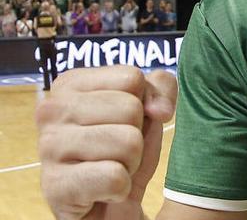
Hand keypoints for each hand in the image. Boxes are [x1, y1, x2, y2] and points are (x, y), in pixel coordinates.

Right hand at [36, 66, 177, 219]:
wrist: (105, 205)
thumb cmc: (122, 149)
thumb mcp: (147, 111)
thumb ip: (161, 89)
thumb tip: (160, 110)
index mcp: (70, 84)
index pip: (132, 78)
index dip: (144, 103)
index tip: (125, 122)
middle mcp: (51, 110)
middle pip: (131, 109)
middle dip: (136, 135)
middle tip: (117, 150)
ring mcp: (48, 147)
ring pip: (128, 142)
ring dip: (130, 162)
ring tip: (110, 168)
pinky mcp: (55, 185)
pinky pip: (115, 177)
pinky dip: (120, 188)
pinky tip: (103, 190)